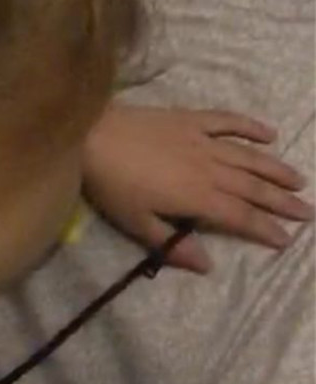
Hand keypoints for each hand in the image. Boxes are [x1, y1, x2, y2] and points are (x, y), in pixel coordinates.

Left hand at [82, 104, 312, 271]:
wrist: (90, 133)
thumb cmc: (110, 183)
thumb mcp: (136, 223)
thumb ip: (172, 244)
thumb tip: (208, 265)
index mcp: (197, 197)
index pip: (239, 216)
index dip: (265, 228)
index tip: (287, 239)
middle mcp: (208, 167)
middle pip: (252, 186)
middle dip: (281, 201)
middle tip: (307, 211)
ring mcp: (201, 139)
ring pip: (247, 156)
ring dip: (275, 168)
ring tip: (299, 180)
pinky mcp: (189, 119)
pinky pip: (227, 121)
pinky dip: (250, 127)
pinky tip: (270, 134)